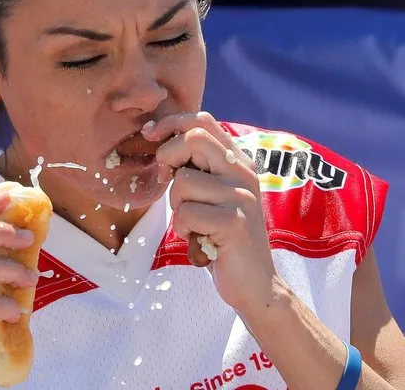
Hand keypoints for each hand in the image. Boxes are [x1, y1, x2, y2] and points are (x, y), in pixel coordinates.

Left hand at [142, 112, 278, 315]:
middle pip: (194, 138)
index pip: (203, 121)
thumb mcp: (211, 195)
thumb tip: (162, 141)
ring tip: (196, 224)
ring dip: (177, 207)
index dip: (171, 123)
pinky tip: (200, 240)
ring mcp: (241, 195)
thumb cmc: (222, 238)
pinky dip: (183, 230)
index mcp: (238, 162)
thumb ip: (197, 168)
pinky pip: (185, 213)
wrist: (254, 282)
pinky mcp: (234, 221)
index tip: (150, 135)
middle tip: (166, 180)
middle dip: (168, 157)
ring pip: (183, 182)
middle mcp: (243, 172)